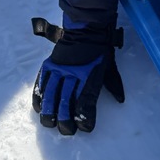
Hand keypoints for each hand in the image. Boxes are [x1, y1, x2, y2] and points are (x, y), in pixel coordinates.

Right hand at [31, 18, 124, 134]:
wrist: (86, 29)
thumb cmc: (100, 50)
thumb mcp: (110, 67)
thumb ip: (114, 84)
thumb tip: (120, 99)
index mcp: (90, 77)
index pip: (85, 103)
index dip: (84, 118)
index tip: (84, 127)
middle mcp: (73, 75)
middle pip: (65, 103)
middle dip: (65, 121)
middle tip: (66, 130)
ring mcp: (59, 70)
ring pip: (50, 96)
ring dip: (49, 113)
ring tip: (50, 123)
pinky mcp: (49, 65)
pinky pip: (41, 84)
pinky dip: (39, 98)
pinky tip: (40, 108)